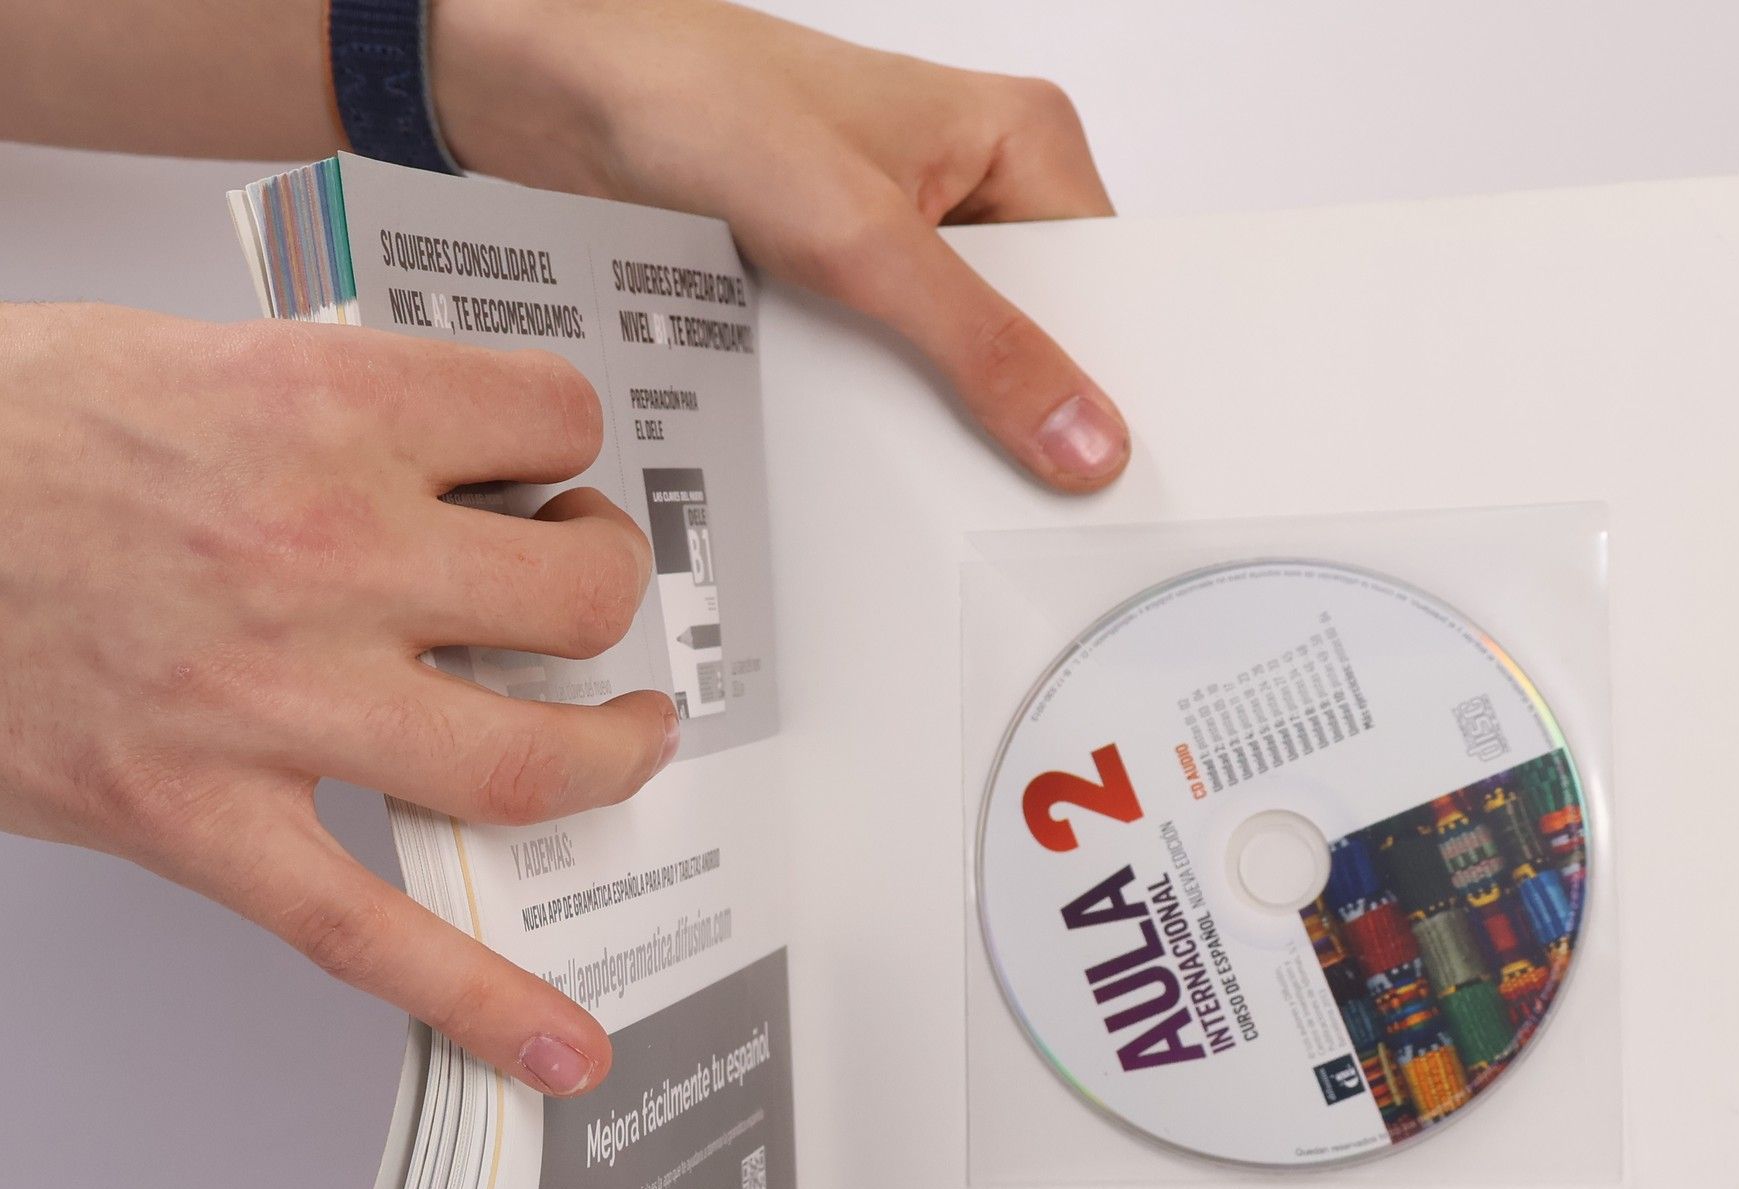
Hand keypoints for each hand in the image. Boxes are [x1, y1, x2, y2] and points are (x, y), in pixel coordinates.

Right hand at [0, 302, 670, 1094]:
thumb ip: (324, 405)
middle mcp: (317, 557)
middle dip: (610, 591)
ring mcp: (270, 704)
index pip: (546, 417)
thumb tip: (437, 452)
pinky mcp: (201, 820)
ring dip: (610, 762)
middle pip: (574, 596)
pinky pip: (370, 932)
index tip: (556, 468)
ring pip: (524, 763)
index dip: (568, 444)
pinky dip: (477, 998)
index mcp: (313, 412)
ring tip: (626, 744)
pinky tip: (557, 1042)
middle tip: (589, 593)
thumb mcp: (178, 355)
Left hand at [436, 0, 1131, 490]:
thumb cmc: (702, 99)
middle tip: (1002, 473)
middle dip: (1014, 406)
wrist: (560, 96)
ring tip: (912, 436)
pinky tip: (861, 425)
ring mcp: (907, 239)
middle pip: (1038, 336)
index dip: (1105, 383)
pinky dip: (878, 406)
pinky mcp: (845, 280)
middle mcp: (975, 188)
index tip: (1098, 469)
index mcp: (1021, 142)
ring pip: (962, 364)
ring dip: (937, 412)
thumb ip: (980, 345)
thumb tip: (1082, 437)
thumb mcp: (861, 239)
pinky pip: (894, 370)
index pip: (1108, 290)